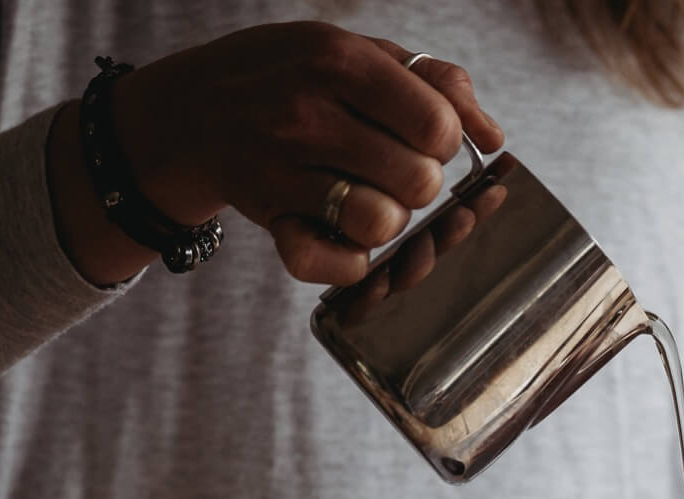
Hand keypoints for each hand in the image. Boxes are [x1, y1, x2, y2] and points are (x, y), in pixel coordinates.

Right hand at [50, 23, 504, 284]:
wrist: (188, 110)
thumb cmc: (288, 76)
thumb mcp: (353, 50)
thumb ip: (434, 81)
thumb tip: (495, 138)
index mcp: (337, 59)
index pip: (435, 124)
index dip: (443, 140)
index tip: (422, 137)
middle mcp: (308, 113)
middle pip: (419, 180)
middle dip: (420, 181)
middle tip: (393, 169)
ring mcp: (282, 168)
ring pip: (382, 224)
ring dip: (388, 221)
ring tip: (368, 198)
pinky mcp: (268, 217)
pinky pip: (337, 263)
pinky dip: (353, 261)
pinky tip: (345, 234)